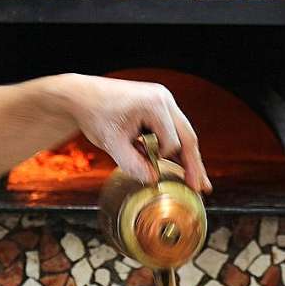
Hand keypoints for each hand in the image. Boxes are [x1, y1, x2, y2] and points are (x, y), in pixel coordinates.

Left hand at [57, 75, 211, 192]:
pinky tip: (180, 166)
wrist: (82, 97)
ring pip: (183, 133)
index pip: (171, 142)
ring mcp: (162, 99)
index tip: (153, 172)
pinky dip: (175, 148)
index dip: (164, 161)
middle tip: (202, 188)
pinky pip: (172, 129)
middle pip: (187, 136)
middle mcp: (164, 99)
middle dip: (194, 164)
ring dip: (188, 157)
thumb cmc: (95, 115)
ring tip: (197, 181)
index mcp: (154, 104)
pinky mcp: (158, 104)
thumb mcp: (112, 143)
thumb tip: (153, 181)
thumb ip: (133, 164)